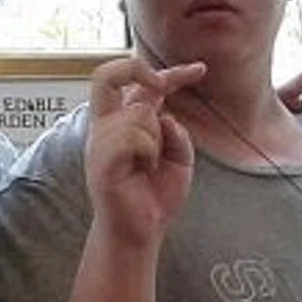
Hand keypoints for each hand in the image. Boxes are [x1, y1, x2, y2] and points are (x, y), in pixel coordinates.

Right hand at [84, 55, 202, 247]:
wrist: (142, 231)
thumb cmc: (157, 195)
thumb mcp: (179, 156)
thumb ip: (175, 131)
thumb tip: (165, 115)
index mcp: (121, 123)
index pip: (136, 83)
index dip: (169, 71)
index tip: (201, 70)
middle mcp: (105, 127)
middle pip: (109, 75)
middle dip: (139, 71)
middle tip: (163, 85)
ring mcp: (99, 142)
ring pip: (139, 113)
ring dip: (157, 138)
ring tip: (149, 164)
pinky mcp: (101, 160)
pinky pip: (132, 136)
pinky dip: (149, 150)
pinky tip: (144, 168)